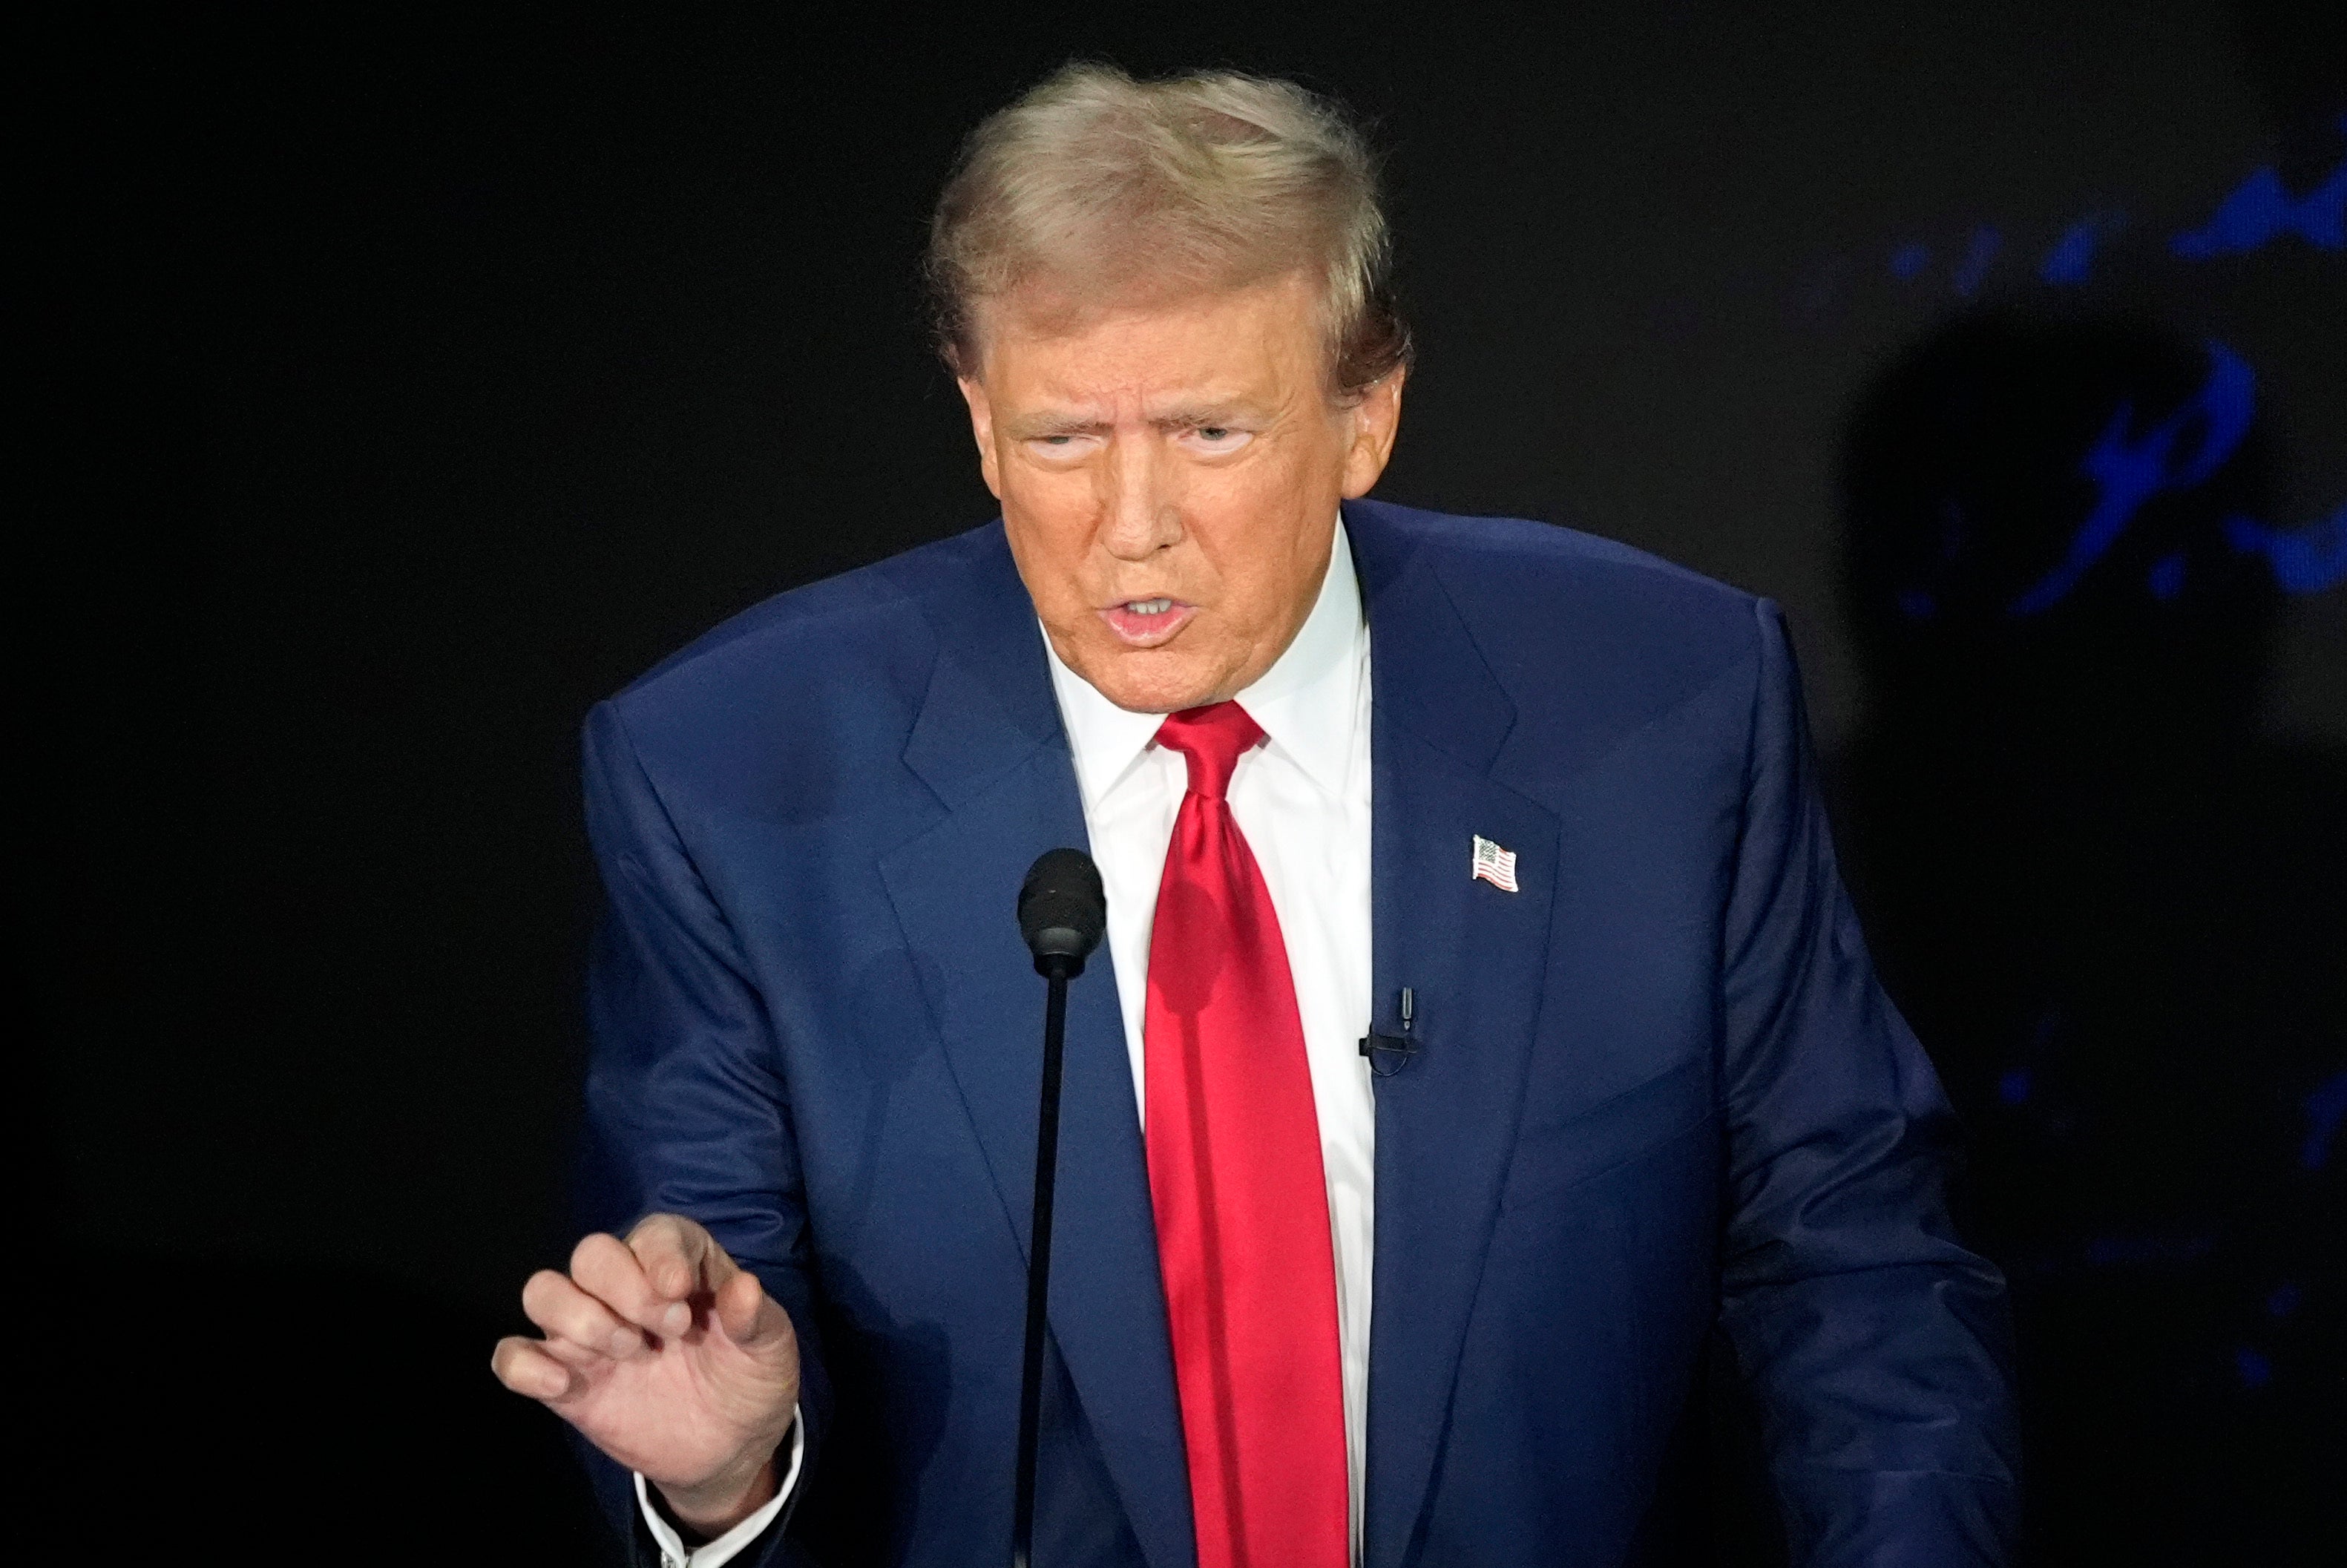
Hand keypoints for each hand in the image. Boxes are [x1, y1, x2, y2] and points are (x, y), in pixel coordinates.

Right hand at [492, 1214, 800, 1535]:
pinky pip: (514, 1357)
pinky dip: (523, 1365)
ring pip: (543, 1292)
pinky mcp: (565, 1381)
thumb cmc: (748, 1379)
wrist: (729, 1447)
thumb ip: (756, 1317)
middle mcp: (626, 1289)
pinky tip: (565, 1384)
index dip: (660, 1256)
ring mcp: (591, 1334)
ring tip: (627, 1351)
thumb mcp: (770, 1348)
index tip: (681, 1294)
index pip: (655, 1234)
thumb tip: (745, 1288)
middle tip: (668, 1330)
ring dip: (577, 1317)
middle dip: (622, 1287)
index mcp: (679, 1266)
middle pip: (591, 1254)